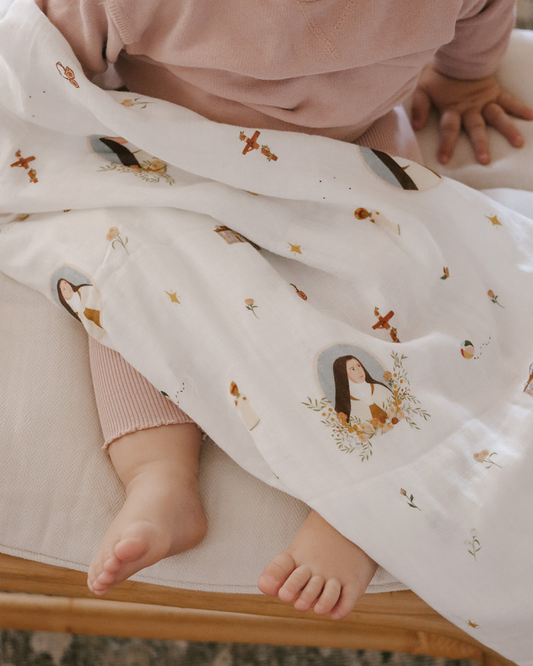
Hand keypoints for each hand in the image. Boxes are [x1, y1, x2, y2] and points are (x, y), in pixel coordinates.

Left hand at [411, 64, 532, 164]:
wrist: (455, 52)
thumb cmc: (438, 74)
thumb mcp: (422, 89)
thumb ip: (419, 107)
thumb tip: (417, 126)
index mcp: (452, 108)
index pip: (449, 129)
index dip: (446, 144)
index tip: (444, 160)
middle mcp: (470, 107)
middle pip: (475, 128)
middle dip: (480, 144)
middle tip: (486, 161)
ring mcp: (485, 100)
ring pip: (497, 117)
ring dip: (508, 130)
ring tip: (519, 143)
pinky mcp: (495, 92)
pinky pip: (509, 101)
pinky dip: (521, 108)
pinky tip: (531, 117)